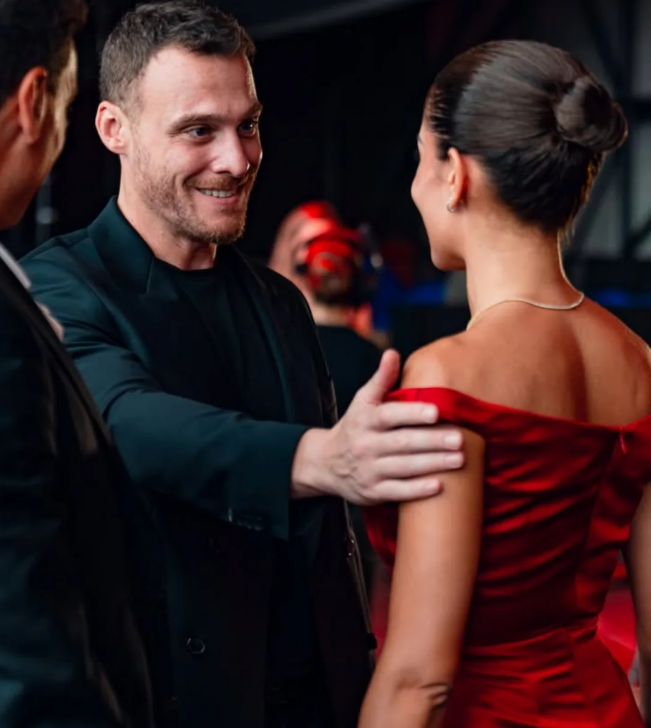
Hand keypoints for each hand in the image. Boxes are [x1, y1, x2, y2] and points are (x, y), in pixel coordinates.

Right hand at [292, 350, 463, 502]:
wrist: (325, 463)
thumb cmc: (354, 427)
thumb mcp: (362, 401)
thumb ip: (381, 379)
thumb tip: (393, 353)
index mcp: (365, 420)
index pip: (389, 416)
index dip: (412, 413)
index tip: (435, 412)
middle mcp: (366, 445)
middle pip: (402, 443)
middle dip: (432, 442)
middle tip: (459, 439)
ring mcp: (369, 470)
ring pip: (403, 468)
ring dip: (432, 464)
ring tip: (458, 460)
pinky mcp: (373, 492)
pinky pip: (397, 492)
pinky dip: (417, 490)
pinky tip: (439, 486)